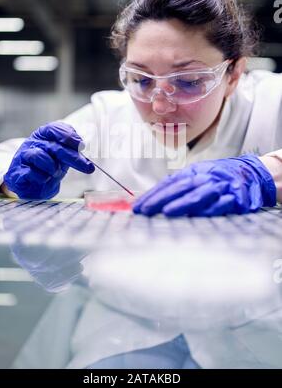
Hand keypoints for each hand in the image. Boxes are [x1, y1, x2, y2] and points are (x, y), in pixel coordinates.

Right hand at [4, 121, 94, 199]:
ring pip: (40, 156)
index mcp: (43, 135)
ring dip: (53, 168)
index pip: (54, 128)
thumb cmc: (48, 167)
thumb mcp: (63, 156)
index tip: (81, 146)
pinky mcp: (18, 172)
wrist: (32, 185)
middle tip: (88, 167)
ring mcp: (22, 157)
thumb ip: (72, 150)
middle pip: (54, 146)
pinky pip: (32, 173)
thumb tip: (82, 146)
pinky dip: (42, 177)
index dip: (68, 136)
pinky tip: (44, 179)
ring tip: (55, 173)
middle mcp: (32, 143)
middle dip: (73, 157)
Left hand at [133, 155, 276, 216]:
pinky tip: (200, 214)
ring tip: (168, 212)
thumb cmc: (217, 178)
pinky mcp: (235, 198)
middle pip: (179, 188)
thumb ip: (177, 188)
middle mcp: (203, 178)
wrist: (249, 173)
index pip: (168, 184)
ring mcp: (219, 187)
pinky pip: (223, 203)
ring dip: (183, 203)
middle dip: (161, 200)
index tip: (138, 207)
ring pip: (199, 194)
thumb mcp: (196, 177)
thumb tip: (151, 201)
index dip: (152, 195)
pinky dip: (212, 208)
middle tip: (146, 210)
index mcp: (192, 173)